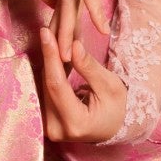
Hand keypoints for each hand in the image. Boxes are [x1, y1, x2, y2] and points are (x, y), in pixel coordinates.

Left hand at [38, 18, 128, 142]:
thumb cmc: (117, 107)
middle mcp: (57, 130)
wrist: (114, 129)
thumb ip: (89, 67)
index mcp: (76, 123)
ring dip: (47, 63)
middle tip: (48, 30)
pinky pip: (45, 92)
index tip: (45, 33)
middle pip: (47, 86)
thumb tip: (73, 44)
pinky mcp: (46, 123)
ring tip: (51, 39)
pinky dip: (49, 73)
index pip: (56, 85)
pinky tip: (53, 56)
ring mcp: (50, 129)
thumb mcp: (110, 85)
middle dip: (49, 56)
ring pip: (43, 87)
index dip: (50, 57)